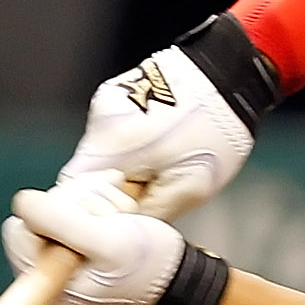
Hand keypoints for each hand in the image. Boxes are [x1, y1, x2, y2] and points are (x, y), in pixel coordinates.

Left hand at [3, 177, 184, 304]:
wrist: (181, 279)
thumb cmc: (150, 267)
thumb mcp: (109, 242)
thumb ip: (61, 221)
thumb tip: (22, 203)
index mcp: (47, 289)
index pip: (20, 228)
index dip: (58, 213)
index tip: (95, 222)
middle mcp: (47, 281)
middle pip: (36, 217)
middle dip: (77, 206)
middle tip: (113, 218)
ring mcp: (60, 266)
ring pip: (54, 209)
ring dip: (91, 202)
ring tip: (121, 217)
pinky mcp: (74, 251)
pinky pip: (69, 213)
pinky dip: (94, 205)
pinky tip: (118, 214)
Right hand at [60, 43, 254, 219]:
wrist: (230, 73)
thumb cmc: (216, 131)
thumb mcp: (189, 187)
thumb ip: (147, 212)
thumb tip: (120, 230)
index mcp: (114, 144)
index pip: (74, 189)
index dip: (92, 211)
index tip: (119, 216)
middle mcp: (102, 119)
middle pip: (88, 171)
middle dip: (111, 190)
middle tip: (147, 193)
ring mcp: (108, 102)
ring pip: (103, 153)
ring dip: (124, 168)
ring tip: (162, 162)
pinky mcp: (118, 92)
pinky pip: (115, 133)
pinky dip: (131, 147)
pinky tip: (161, 143)